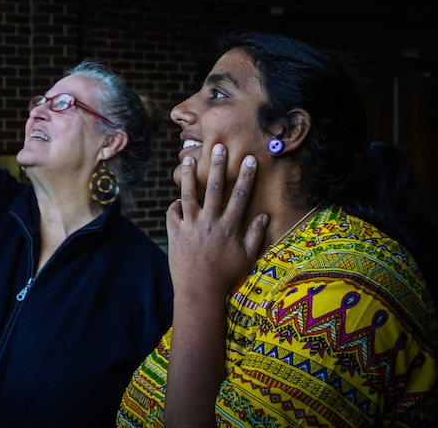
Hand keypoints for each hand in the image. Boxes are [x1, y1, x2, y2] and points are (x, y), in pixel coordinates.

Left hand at [166, 143, 267, 298]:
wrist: (198, 290)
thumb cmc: (225, 275)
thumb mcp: (246, 257)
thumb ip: (255, 235)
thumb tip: (265, 216)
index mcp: (228, 227)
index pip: (239, 196)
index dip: (245, 177)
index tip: (249, 160)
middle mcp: (209, 222)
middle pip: (213, 189)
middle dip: (216, 166)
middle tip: (218, 147)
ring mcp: (190, 227)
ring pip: (188, 195)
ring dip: (187, 176)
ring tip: (185, 159)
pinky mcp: (175, 233)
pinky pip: (172, 214)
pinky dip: (174, 205)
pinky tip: (177, 199)